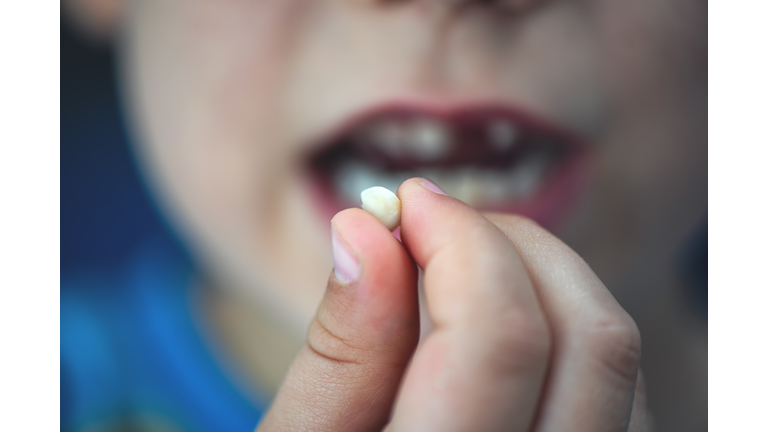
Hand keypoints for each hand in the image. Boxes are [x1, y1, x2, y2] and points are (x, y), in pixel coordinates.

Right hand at [256, 178, 651, 431]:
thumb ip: (338, 350)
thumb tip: (364, 229)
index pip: (498, 341)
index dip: (456, 243)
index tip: (404, 205)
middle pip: (587, 336)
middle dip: (507, 246)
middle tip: (432, 225)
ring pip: (616, 357)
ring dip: (542, 277)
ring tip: (460, 266)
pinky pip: (618, 388)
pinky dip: (563, 325)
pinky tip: (498, 321)